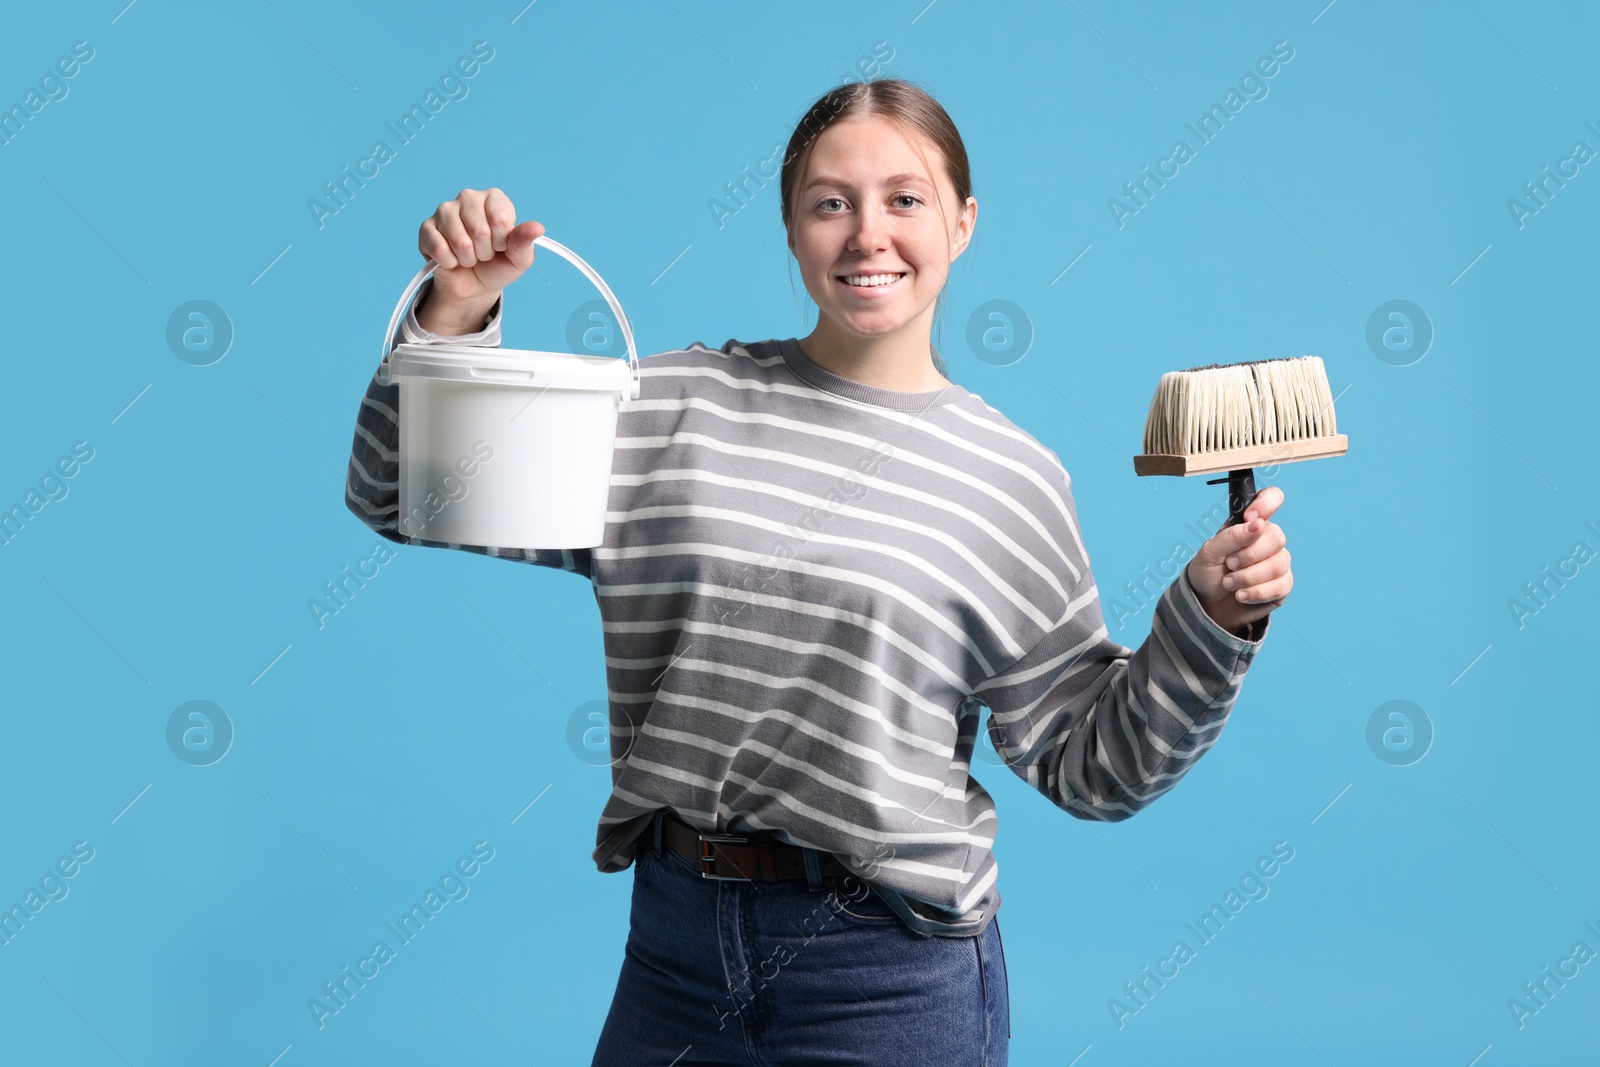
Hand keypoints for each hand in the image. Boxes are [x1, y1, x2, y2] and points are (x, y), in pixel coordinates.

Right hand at [416, 187, 542, 333]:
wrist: (474, 286)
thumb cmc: (498, 265)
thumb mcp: (519, 257)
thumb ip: (525, 241)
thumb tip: (537, 227)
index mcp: (493, 198)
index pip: (500, 219)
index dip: (502, 241)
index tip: (501, 246)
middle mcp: (468, 198)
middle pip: (480, 230)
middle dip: (485, 252)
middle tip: (484, 254)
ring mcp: (444, 210)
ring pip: (459, 241)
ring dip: (468, 259)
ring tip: (469, 257)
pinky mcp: (427, 228)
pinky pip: (440, 249)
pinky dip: (450, 263)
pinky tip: (452, 259)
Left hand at [1184, 484, 1291, 637]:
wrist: (1207, 607)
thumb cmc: (1207, 574)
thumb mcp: (1209, 553)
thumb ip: (1231, 536)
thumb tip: (1257, 524)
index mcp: (1249, 525)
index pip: (1271, 499)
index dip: (1267, 503)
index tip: (1251, 518)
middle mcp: (1267, 540)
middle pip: (1276, 537)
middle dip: (1249, 555)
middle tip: (1229, 564)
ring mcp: (1277, 562)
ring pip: (1278, 564)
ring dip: (1248, 577)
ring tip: (1229, 583)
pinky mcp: (1282, 586)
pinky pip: (1280, 585)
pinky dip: (1255, 592)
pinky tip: (1241, 595)